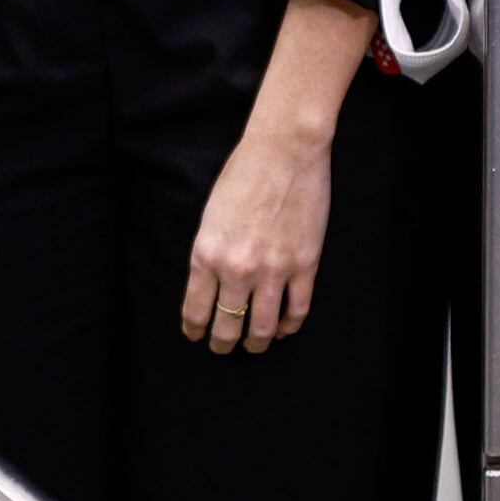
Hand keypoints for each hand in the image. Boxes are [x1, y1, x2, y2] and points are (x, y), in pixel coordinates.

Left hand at [182, 0, 375, 353]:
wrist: (284, 151)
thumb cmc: (242, 175)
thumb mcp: (210, 216)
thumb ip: (209, 254)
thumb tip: (213, 286)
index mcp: (206, 255)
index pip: (195, 310)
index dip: (195, 330)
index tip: (196, 336)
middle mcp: (237, 270)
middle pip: (227, 326)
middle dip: (223, 343)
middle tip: (223, 349)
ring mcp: (274, 271)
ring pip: (262, 327)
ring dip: (256, 342)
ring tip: (254, 345)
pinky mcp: (304, 266)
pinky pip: (297, 310)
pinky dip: (288, 326)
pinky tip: (282, 328)